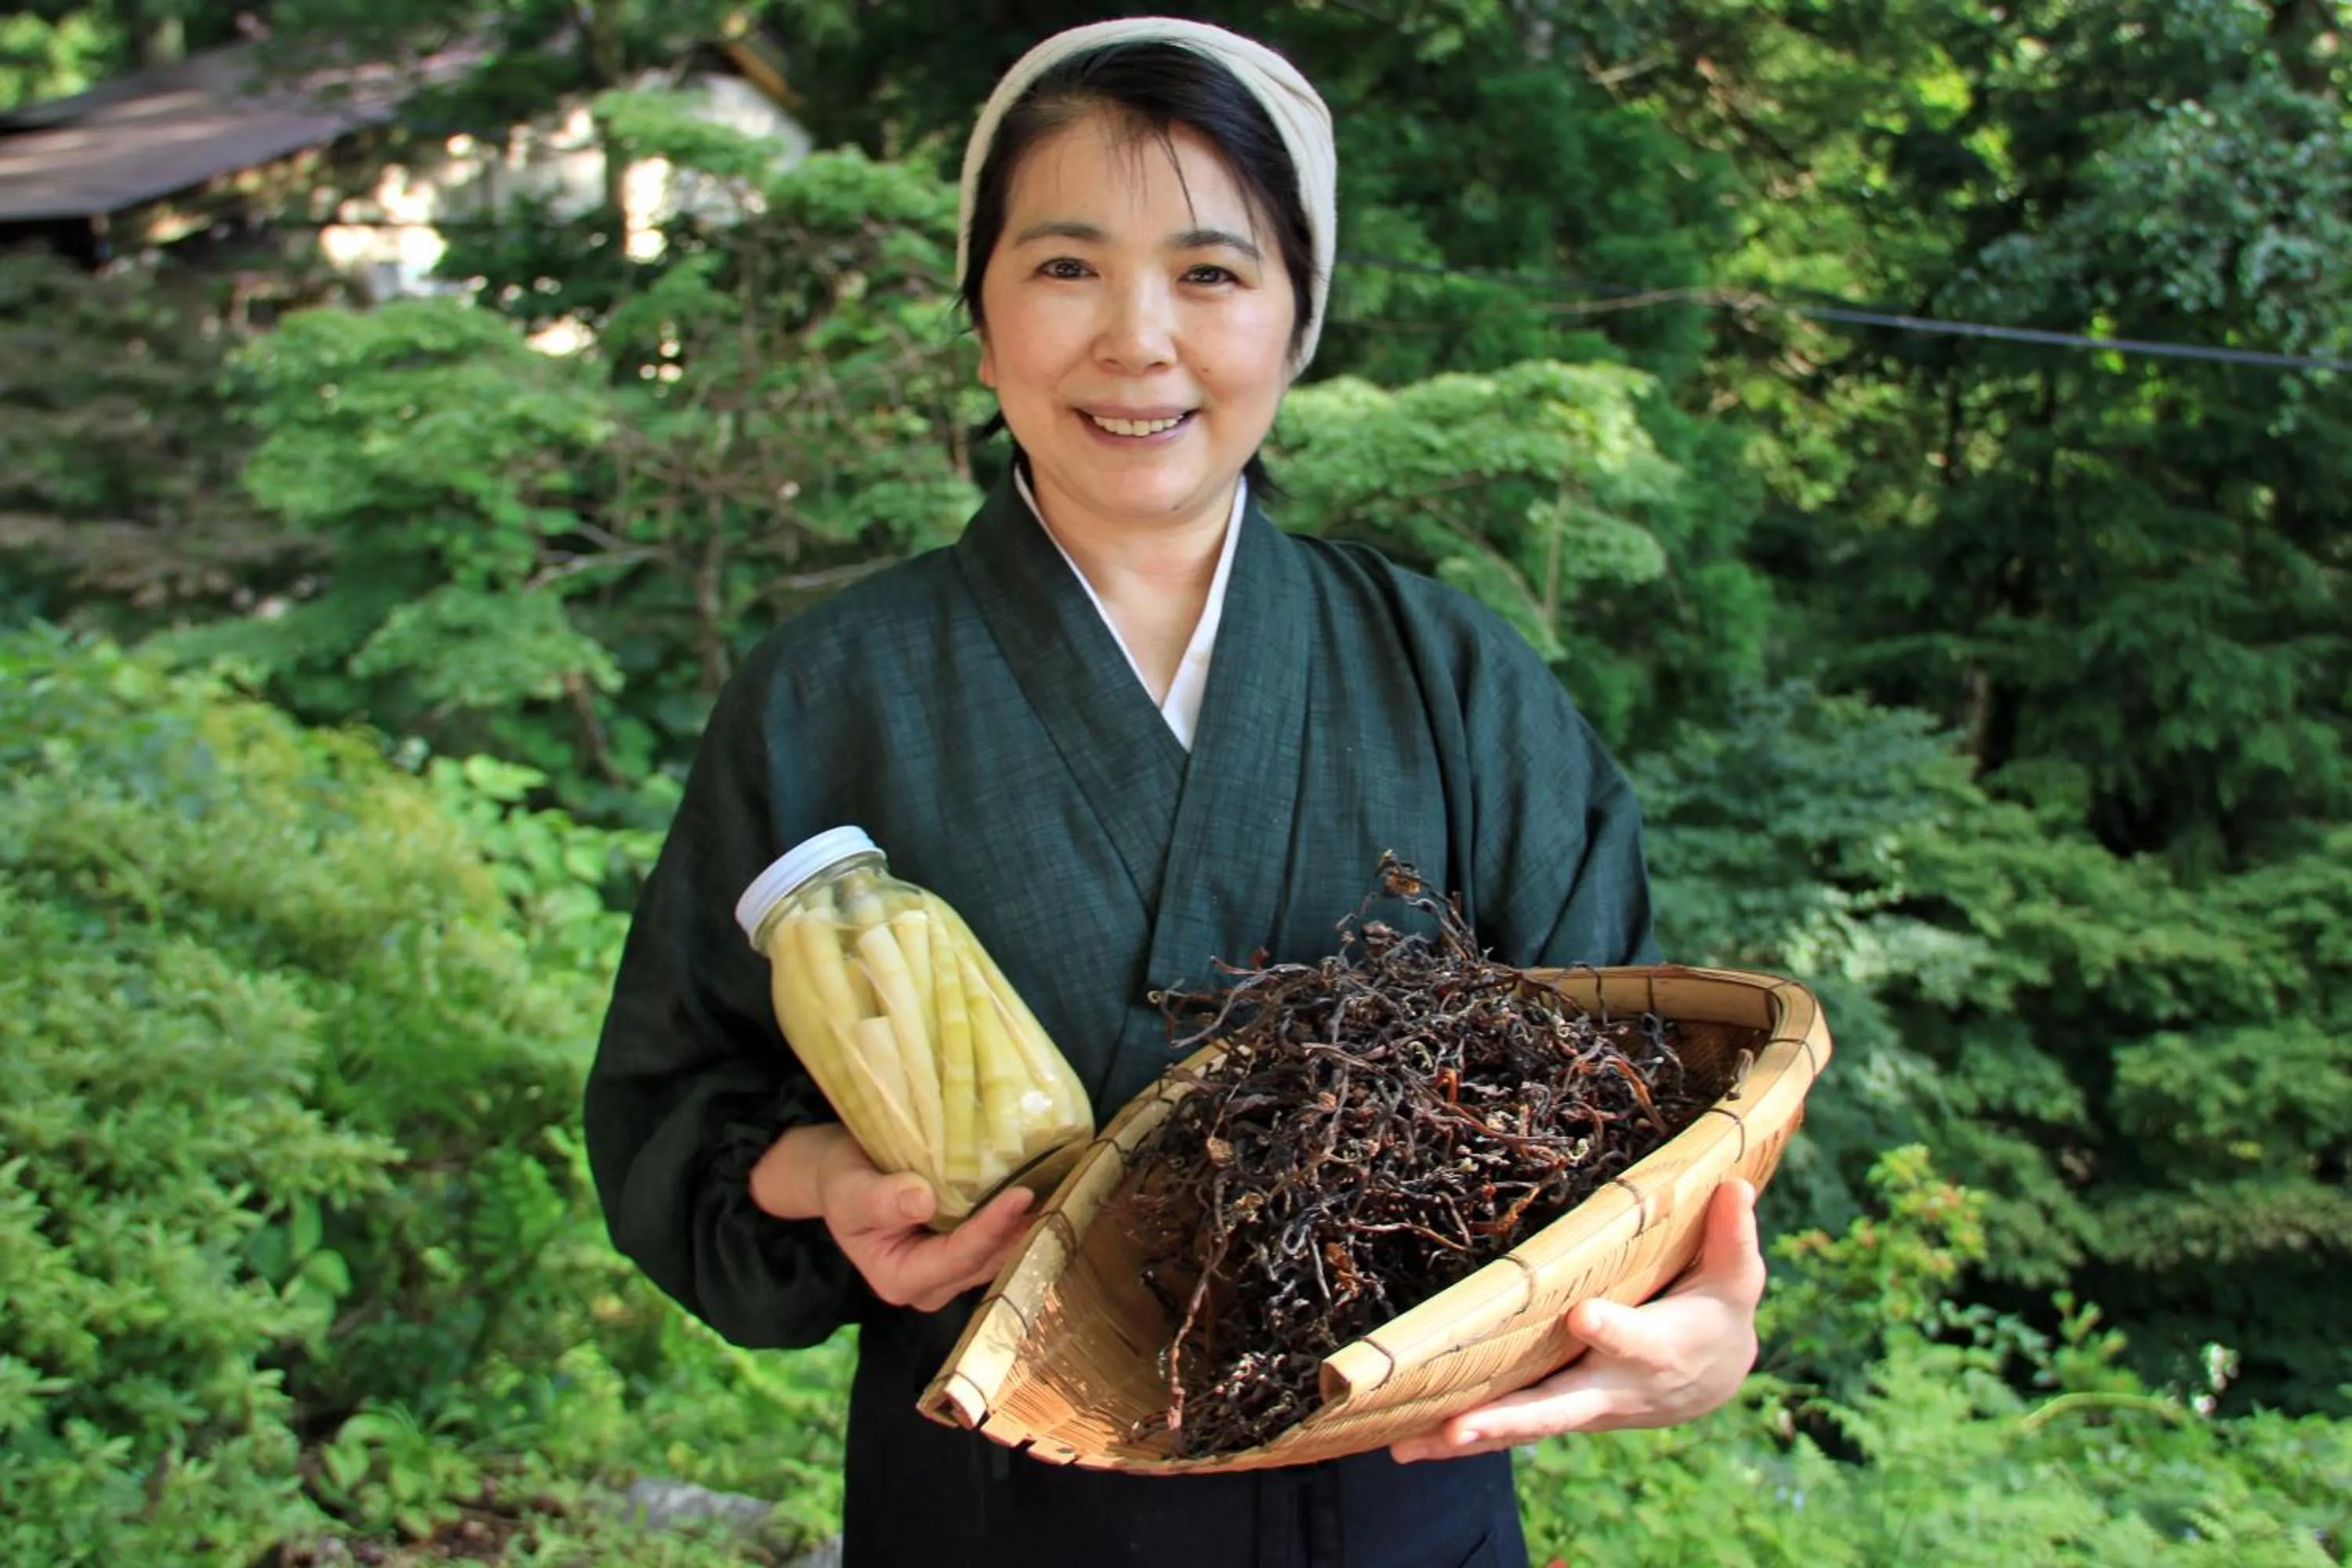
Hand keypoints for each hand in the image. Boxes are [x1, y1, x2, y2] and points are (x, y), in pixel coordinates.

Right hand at [755, 1124, 1037, 1313]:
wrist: (844, 1176)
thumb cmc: (843, 1183)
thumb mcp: (850, 1189)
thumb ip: (881, 1200)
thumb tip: (924, 1201)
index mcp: (899, 1280)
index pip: (956, 1258)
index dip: (990, 1230)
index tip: (1022, 1195)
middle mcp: (930, 1287)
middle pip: (986, 1262)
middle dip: (1020, 1233)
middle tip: (1062, 1195)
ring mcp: (950, 1274)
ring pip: (998, 1255)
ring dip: (1026, 1228)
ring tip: (1064, 1192)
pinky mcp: (964, 1254)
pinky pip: (997, 1241)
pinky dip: (1018, 1221)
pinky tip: (1046, 1194)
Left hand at [1389, 1178, 1766, 1462]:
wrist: (1708, 1377)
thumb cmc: (1717, 1310)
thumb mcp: (1736, 1277)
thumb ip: (1732, 1237)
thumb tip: (1735, 1186)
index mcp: (1658, 1350)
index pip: (1634, 1341)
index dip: (1613, 1331)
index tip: (1584, 1317)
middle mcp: (1612, 1387)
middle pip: (1559, 1406)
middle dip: (1511, 1418)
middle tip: (1461, 1426)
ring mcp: (1579, 1405)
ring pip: (1521, 1425)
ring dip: (1467, 1438)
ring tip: (1408, 1447)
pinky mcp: (1554, 1408)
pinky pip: (1506, 1428)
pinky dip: (1458, 1442)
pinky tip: (1403, 1447)